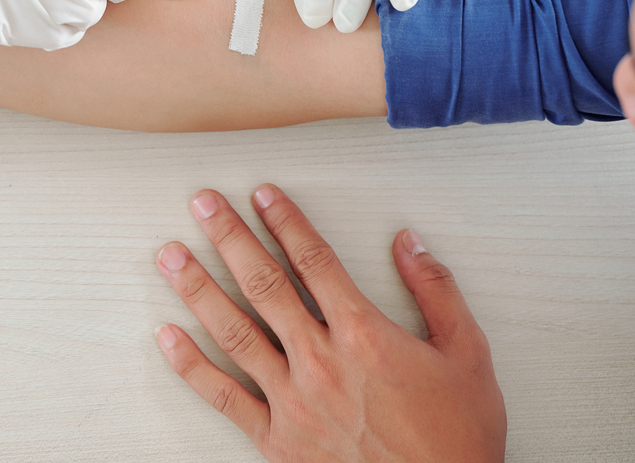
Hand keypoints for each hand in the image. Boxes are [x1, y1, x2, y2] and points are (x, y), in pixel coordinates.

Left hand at [155, 185, 504, 462]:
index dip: (285, 221)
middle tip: (203, 204)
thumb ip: (437, 292)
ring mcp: (293, 401)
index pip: (313, 260)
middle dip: (229, 237)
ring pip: (233, 330)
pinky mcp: (276, 440)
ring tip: (170, 256)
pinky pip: (223, 396)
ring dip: (197, 288)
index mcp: (364, 336)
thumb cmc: (455, 439)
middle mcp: (320, 362)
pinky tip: (166, 336)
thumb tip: (410, 243)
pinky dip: (189, 364)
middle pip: (263, 283)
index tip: (263, 195)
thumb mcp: (468, 356)